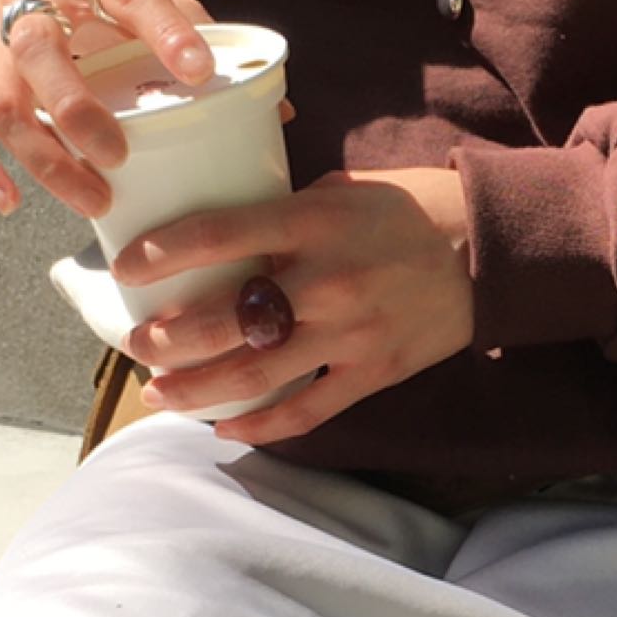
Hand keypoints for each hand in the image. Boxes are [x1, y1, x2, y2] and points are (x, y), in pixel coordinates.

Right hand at [0, 0, 285, 221]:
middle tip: (121, 157)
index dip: (165, 30)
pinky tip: (10, 203)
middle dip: (80, 111)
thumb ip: (194, 38)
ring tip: (92, 198)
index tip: (200, 71)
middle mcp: (29, 4)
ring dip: (45, 157)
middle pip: (40, 53)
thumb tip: (277, 108)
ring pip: (2, 103)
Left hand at [111, 166, 475, 442]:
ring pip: (257, 373)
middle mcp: (327, 281)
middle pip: (226, 319)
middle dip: (167, 337)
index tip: (126, 268)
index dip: (164, 253)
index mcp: (314, 223)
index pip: (221, 234)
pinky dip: (263, 426)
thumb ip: (284, 211)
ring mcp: (351, 333)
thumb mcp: (341, 188)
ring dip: (198, 388)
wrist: (489, 250)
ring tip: (158, 393)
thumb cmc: (409, 210)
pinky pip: (310, 411)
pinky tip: (225, 428)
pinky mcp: (374, 371)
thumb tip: (225, 231)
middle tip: (135, 343)